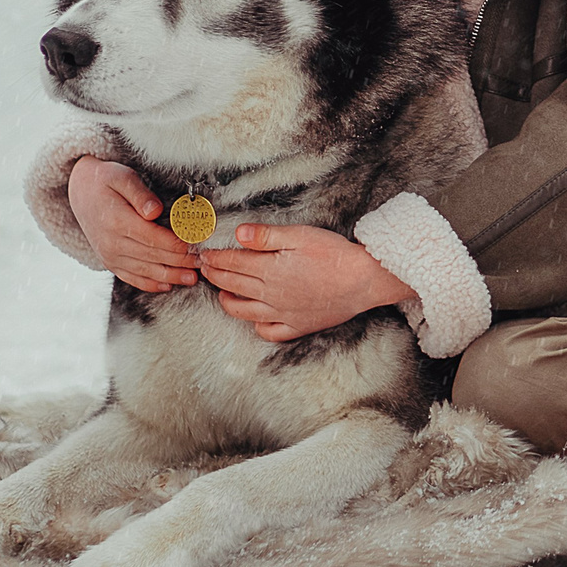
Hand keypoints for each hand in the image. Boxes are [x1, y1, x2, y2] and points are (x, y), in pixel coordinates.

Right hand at [68, 157, 199, 292]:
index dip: (177, 244)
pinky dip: (150, 284)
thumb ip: (140, 194)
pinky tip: (167, 286)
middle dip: (181, 262)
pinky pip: (132, 278)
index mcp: (117, 221)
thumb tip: (155, 211)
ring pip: (145, 271)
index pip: (154, 238)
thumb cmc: (105, 180)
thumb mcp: (122, 177)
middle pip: (153, 256)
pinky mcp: (110, 262)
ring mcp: (110, 255)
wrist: (79, 192)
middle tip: (203, 263)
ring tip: (192, 278)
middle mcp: (112, 243)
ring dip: (171, 277)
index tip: (197, 246)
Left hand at [198, 224, 414, 341]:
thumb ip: (266, 236)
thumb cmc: (334, 254)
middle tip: (205, 268)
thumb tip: (238, 234)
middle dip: (215, 275)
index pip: (233, 262)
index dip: (215, 257)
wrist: (363, 280)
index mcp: (270, 270)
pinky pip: (270, 331)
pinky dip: (257, 326)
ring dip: (228, 301)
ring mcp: (283, 313)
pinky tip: (255, 318)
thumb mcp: (299, 235)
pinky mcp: (298, 325)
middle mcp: (271, 294)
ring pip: (244, 311)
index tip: (203, 254)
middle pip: (234, 284)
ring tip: (223, 293)